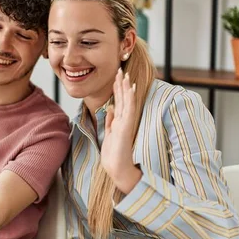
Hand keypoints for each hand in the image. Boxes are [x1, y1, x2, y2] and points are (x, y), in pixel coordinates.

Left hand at [100, 69, 142, 194]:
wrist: (118, 169)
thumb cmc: (113, 155)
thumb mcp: (109, 134)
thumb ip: (110, 121)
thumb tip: (110, 108)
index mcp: (119, 122)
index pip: (119, 102)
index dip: (117, 89)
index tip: (116, 77)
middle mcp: (124, 120)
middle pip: (123, 98)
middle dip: (121, 84)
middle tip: (120, 70)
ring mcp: (126, 122)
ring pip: (127, 101)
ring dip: (126, 87)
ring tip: (125, 74)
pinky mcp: (126, 126)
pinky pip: (129, 109)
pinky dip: (130, 97)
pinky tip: (130, 87)